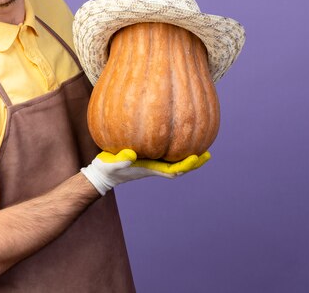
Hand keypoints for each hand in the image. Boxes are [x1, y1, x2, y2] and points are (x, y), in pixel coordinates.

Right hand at [81, 149, 209, 195]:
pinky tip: (179, 136)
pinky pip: (165, 153)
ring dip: (187, 156)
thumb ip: (120, 159)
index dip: (186, 164)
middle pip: (178, 167)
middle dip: (193, 162)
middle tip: (207, 154)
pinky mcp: (147, 156)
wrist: (101, 172)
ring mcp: (151, 162)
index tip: (196, 157)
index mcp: (149, 169)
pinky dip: (175, 148)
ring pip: (173, 161)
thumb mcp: (111, 163)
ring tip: (200, 146)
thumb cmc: (106, 169)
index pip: (172, 170)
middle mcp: (153, 166)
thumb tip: (132, 153)